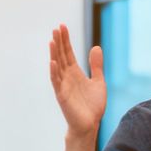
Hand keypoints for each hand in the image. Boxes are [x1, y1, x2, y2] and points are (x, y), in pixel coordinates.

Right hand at [49, 24, 105, 138]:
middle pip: (61, 56)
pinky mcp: (62, 96)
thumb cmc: (93, 106)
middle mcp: (67, 77)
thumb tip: (96, 47)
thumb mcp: (98, 81)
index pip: (68, 52)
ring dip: (54, 54)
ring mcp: (63, 86)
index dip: (65, 40)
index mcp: (75, 73)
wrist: (90, 125)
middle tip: (56, 28)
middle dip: (59, 42)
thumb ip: (96, 66)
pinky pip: (56, 82)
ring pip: (57, 66)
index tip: (62, 26)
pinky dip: (54, 72)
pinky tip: (53, 62)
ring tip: (52, 40)